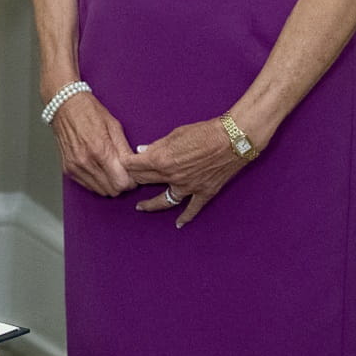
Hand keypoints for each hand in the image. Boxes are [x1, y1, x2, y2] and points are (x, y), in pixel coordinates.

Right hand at [51, 91, 136, 196]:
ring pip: (100, 190)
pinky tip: (99, 169)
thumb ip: (125, 150)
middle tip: (123, 172)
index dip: (130, 181)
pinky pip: (88, 186)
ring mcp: (75, 167)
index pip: (121, 183)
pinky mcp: (68, 169)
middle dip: (121, 184)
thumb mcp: (114, 126)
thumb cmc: (89, 112)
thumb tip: (134, 167)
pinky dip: (97, 181)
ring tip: (111, 169)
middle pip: (112, 190)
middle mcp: (85, 162)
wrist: (65, 106)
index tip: (132, 175)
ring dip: (109, 184)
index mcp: (100, 150)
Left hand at [121, 117, 249, 227]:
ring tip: (140, 207)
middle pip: (144, 181)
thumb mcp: (176, 134)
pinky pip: (192, 209)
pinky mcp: (204, 192)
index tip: (122, 163)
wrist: (233, 139)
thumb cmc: (205, 131)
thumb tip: (142, 151)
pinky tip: (178, 224)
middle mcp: (171, 176)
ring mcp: (188, 187)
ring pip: (162, 200)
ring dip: (149, 204)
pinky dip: (185, 218)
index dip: (126, 163)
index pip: (134, 165)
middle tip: (128, 181)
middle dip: (134, 180)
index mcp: (161, 159)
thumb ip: (157, 145)